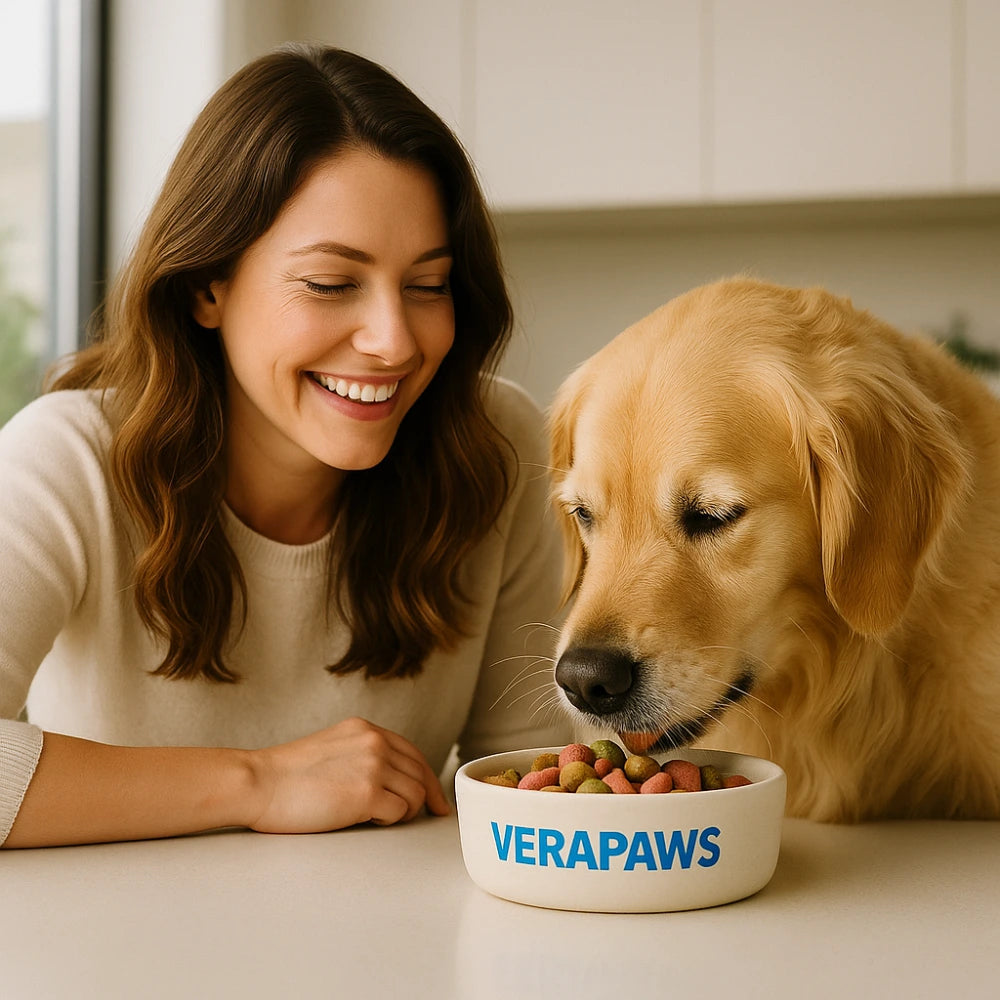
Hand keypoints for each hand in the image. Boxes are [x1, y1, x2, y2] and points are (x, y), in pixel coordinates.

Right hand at [246, 717, 450, 832]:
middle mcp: (375, 742)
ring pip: (414, 795)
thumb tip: (394, 777)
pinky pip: (399, 812)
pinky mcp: (367, 793)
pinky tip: (366, 819)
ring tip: (375, 816)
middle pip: (419, 775)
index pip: (413, 754)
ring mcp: (373, 766)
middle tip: (425, 817)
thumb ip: (363, 753)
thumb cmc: (287, 775)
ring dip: (400, 811)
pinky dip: (387, 821)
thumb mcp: (333, 747)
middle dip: (423, 800)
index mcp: (366, 729)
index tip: (437, 800)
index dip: (428, 779)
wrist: (259, 783)